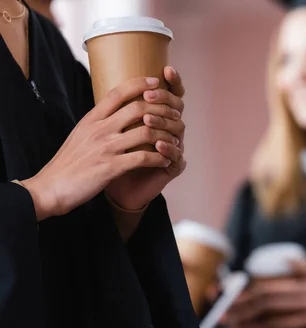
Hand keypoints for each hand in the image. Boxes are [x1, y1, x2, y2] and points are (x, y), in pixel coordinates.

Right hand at [21, 77, 176, 221]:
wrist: (51, 188)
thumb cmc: (69, 163)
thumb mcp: (80, 134)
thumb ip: (98, 122)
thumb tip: (114, 110)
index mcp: (92, 119)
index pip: (118, 93)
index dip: (140, 84)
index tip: (156, 81)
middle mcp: (99, 129)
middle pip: (138, 108)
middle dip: (162, 110)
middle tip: (175, 115)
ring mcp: (105, 147)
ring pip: (145, 132)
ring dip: (165, 136)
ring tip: (175, 141)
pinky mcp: (111, 167)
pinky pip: (143, 158)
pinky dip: (159, 158)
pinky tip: (165, 161)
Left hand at [224, 259, 305, 327]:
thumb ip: (304, 269)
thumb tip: (287, 257)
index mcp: (304, 281)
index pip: (271, 286)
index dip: (250, 292)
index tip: (232, 298)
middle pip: (270, 299)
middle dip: (245, 306)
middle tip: (227, 314)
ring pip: (276, 314)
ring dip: (253, 321)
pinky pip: (287, 326)